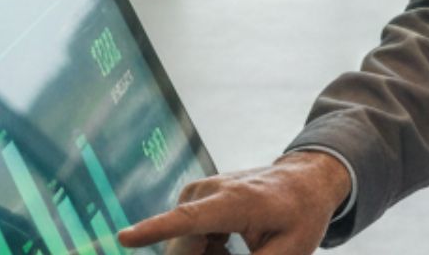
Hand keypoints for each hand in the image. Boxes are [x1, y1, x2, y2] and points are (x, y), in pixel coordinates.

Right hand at [117, 150, 351, 254]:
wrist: (304, 180)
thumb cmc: (301, 216)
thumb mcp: (290, 251)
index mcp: (234, 202)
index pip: (188, 220)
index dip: (155, 231)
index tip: (124, 239)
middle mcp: (209, 191)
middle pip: (182, 246)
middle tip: (230, 250)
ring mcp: (198, 191)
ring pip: (182, 245)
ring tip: (234, 250)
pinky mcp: (194, 197)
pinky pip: (185, 237)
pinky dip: (203, 249)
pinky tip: (226, 246)